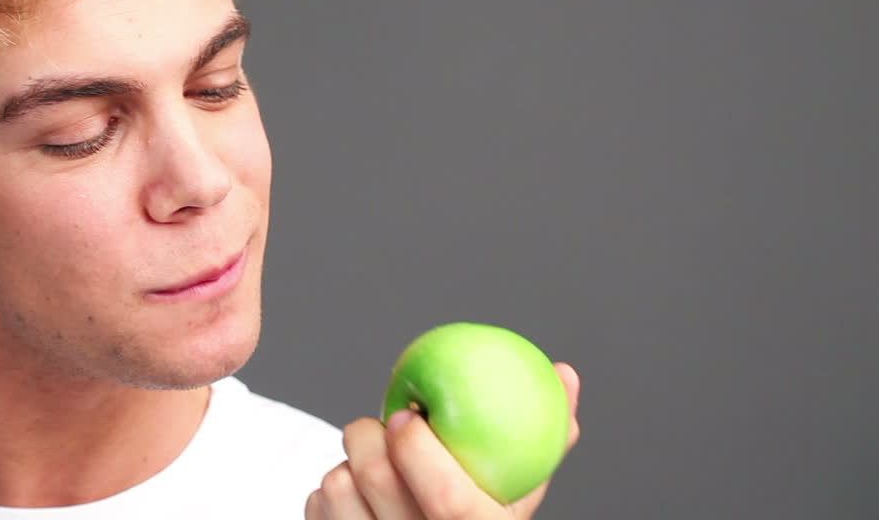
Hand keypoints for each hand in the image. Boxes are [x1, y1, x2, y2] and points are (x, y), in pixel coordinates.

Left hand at [305, 362, 580, 518]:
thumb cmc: (477, 516)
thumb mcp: (515, 493)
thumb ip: (543, 437)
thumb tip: (562, 373)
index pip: (452, 505)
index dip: (423, 454)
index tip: (407, 416)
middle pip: (379, 483)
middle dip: (367, 434)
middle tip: (377, 424)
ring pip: (337, 490)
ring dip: (348, 463)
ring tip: (372, 466)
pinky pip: (316, 507)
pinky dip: (328, 493)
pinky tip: (353, 498)